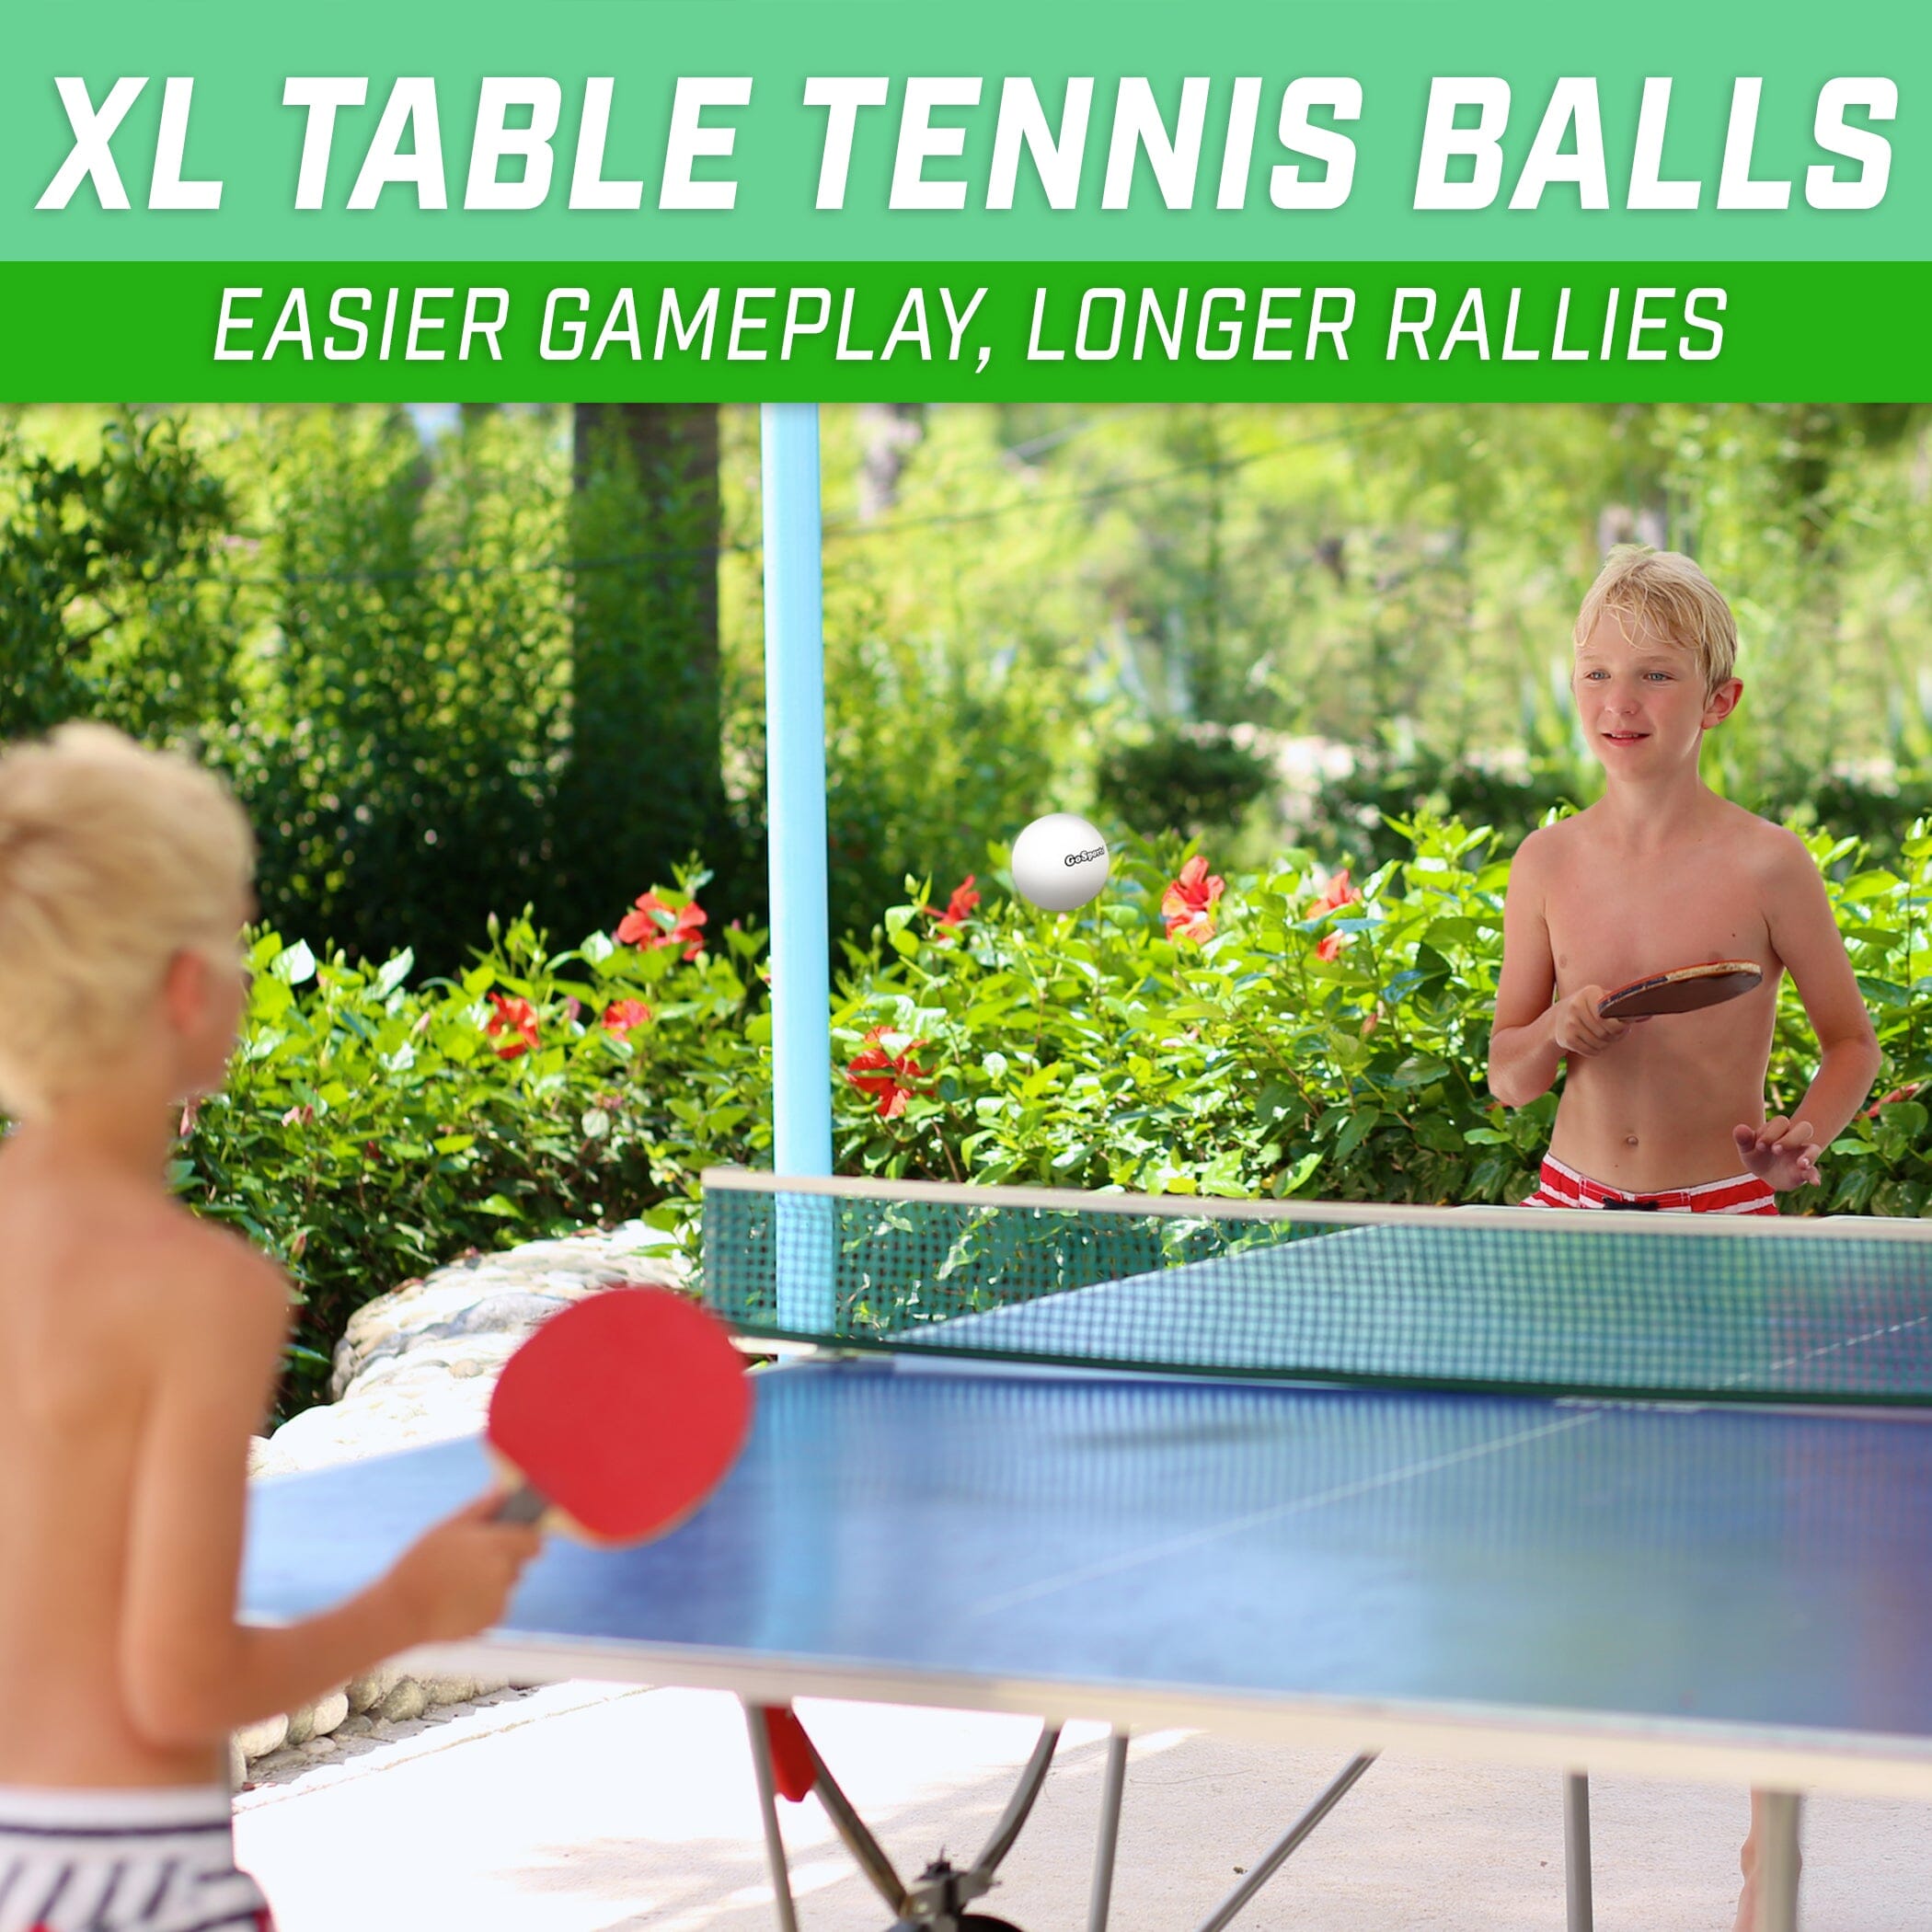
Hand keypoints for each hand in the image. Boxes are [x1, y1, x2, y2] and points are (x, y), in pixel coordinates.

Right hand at [381, 1491, 542, 1643]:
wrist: (403, 1613)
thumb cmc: (421, 1565)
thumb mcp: (447, 1528)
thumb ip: (480, 1508)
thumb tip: (502, 1490)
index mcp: (495, 1545)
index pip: (532, 1542)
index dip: (527, 1540)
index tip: (518, 1540)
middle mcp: (503, 1572)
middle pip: (517, 1563)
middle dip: (502, 1560)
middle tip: (470, 1562)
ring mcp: (499, 1598)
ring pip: (505, 1585)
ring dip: (492, 1582)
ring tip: (457, 1582)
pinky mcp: (491, 1620)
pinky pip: (495, 1605)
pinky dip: (483, 1603)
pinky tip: (456, 1600)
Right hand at [1551, 986, 1640, 1059]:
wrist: (1556, 1018)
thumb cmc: (1589, 1008)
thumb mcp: (1602, 1001)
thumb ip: (1624, 1006)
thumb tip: (1649, 1014)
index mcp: (1589, 993)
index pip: (1610, 1014)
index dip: (1619, 1024)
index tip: (1622, 1025)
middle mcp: (1576, 1006)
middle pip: (1606, 1031)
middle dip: (1615, 1036)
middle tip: (1614, 1033)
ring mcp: (1569, 1023)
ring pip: (1600, 1043)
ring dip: (1605, 1044)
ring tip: (1602, 1037)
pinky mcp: (1566, 1038)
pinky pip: (1591, 1051)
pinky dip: (1595, 1050)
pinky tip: (1591, 1042)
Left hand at [1733, 1118, 1822, 1191]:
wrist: (1765, 1172)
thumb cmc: (1757, 1153)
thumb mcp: (1747, 1147)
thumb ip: (1743, 1138)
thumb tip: (1740, 1128)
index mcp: (1780, 1129)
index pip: (1781, 1122)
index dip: (1771, 1132)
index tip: (1760, 1146)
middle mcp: (1795, 1139)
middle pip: (1804, 1128)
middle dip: (1790, 1138)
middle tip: (1775, 1150)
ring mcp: (1802, 1154)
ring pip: (1813, 1149)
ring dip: (1809, 1156)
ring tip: (1801, 1164)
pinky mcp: (1805, 1171)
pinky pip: (1814, 1172)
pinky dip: (1815, 1176)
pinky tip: (1815, 1183)